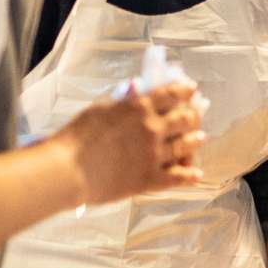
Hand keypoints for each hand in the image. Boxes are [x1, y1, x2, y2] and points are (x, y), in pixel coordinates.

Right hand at [55, 81, 204, 204]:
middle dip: (193, 116)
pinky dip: (189, 175)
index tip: (191, 88)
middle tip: (196, 116)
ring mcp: (154, 154)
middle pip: (185, 119)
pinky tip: (196, 175)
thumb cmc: (75, 138)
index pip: (171, 94)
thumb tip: (136, 96)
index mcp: (139, 107)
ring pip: (186, 146)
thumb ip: (122, 104)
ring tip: (201, 138)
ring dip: (195, 140)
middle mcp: (152, 128)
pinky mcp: (149, 179)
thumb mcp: (99, 109)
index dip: (184, 90)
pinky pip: (178, 177)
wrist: (66, 170)